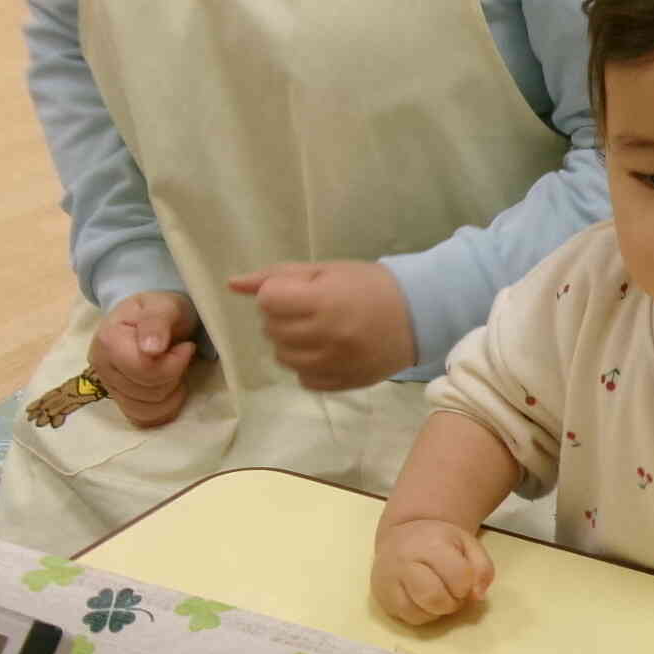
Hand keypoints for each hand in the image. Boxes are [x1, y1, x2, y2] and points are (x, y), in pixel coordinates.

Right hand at [88, 291, 199, 426]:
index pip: (144, 370)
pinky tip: (171, 388)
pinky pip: (141, 418)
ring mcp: (108, 386)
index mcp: (109, 340)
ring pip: (146, 409)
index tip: (185, 347)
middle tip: (180, 356)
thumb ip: (157, 322)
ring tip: (174, 371)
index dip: (173, 364)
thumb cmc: (161, 309)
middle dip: (173, 376)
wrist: (152, 316)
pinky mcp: (118, 400)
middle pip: (148, 392)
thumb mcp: (164, 305)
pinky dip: (163, 408)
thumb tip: (151, 348)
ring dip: (170, 393)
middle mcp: (102, 366)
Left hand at [228, 260, 416, 389]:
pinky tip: (325, 351)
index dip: (277, 293)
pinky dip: (308, 366)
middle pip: (271, 329)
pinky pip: (304, 379)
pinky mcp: (344, 383)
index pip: (268, 300)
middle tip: (309, 310)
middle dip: (282, 317)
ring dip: (290, 343)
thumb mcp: (327, 270)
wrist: (420, 315)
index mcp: (324, 300)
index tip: (297, 292)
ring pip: (283, 357)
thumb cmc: (371, 286)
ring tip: (315, 332)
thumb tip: (232, 284)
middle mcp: (327, 335)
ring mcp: (335, 363)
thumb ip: (279, 275)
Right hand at [371, 518, 493, 624]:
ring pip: (418, 612)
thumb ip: (482, 568)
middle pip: (434, 598)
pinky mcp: (381, 596)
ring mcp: (389, 580)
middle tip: (454, 593)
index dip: (467, 585)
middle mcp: (404, 561)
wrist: (402, 536)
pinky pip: (407, 618)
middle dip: (452, 603)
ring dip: (437, 611)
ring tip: (440, 596)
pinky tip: (425, 601)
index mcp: (430, 544)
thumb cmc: (439, 542)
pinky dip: (423, 615)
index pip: (458, 577)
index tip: (464, 580)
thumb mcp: (468, 545)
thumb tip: (478, 596)